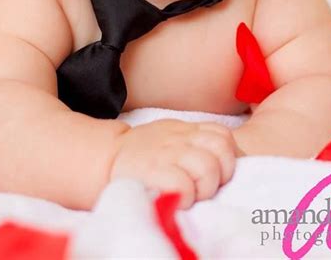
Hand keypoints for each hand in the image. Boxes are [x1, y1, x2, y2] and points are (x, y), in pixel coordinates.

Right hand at [109, 119, 236, 208]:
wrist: (104, 158)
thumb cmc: (142, 153)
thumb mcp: (170, 136)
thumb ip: (194, 140)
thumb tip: (223, 155)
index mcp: (185, 130)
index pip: (222, 135)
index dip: (226, 156)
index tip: (216, 172)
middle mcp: (179, 139)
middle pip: (222, 150)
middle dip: (221, 173)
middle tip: (204, 186)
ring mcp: (167, 154)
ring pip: (207, 167)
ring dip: (204, 188)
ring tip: (190, 194)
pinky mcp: (153, 172)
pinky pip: (183, 184)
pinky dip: (185, 196)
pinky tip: (177, 200)